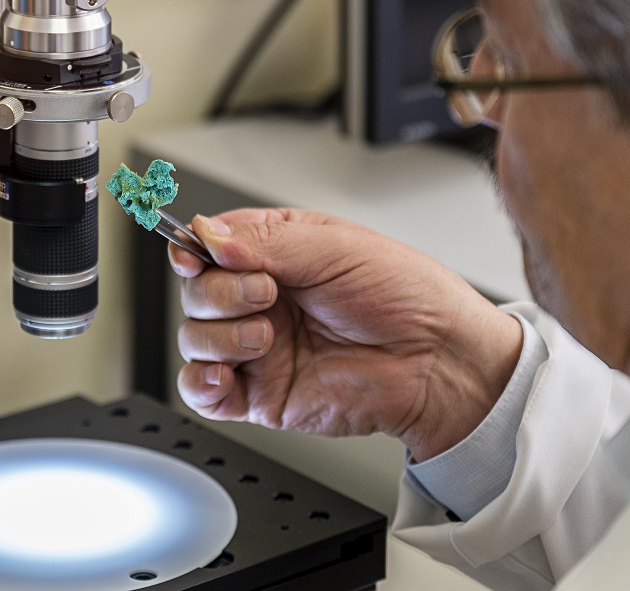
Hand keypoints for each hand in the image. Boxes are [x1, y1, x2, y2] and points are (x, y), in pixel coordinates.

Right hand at [172, 209, 522, 460]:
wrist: (437, 362)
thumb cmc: (407, 296)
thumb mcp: (334, 247)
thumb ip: (262, 241)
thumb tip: (207, 235)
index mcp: (277, 252)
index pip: (208, 244)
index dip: (193, 248)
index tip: (195, 253)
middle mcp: (262, 299)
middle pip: (195, 292)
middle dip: (218, 293)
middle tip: (265, 294)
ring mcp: (258, 347)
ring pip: (192, 338)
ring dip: (219, 336)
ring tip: (268, 335)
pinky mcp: (259, 394)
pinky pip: (201, 391)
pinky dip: (200, 383)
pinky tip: (227, 373)